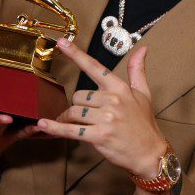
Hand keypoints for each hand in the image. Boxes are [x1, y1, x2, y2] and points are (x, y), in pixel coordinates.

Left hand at [37, 39, 167, 177]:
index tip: (61, 42)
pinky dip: (56, 127)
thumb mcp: (144, 94)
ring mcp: (105, 118)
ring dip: (68, 118)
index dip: (76, 54)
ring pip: (73, 112)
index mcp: (120, 88)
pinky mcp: (99, 136)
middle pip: (78, 95)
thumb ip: (137, 71)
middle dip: (77, 105)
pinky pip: (71, 130)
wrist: (150, 152)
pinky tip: (44, 124)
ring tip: (71, 124)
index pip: (95, 67)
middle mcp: (112, 100)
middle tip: (82, 115)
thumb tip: (142, 49)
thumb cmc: (144, 124)